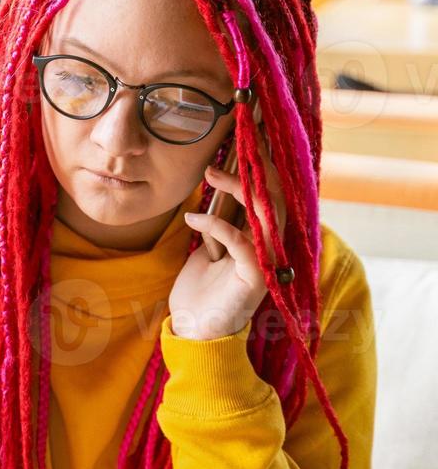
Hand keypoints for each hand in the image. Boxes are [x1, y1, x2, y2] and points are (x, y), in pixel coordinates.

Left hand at [169, 125, 287, 340]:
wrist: (193, 332)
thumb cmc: (200, 292)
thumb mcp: (208, 248)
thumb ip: (219, 222)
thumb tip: (216, 188)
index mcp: (261, 239)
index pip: (271, 195)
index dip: (264, 165)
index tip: (248, 136)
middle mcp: (270, 248)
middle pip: (276, 197)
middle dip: (260, 166)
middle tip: (239, 140)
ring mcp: (266, 263)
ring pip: (266, 214)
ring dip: (239, 189)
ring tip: (211, 173)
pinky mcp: (254, 279)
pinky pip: (241, 242)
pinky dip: (214, 226)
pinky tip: (191, 218)